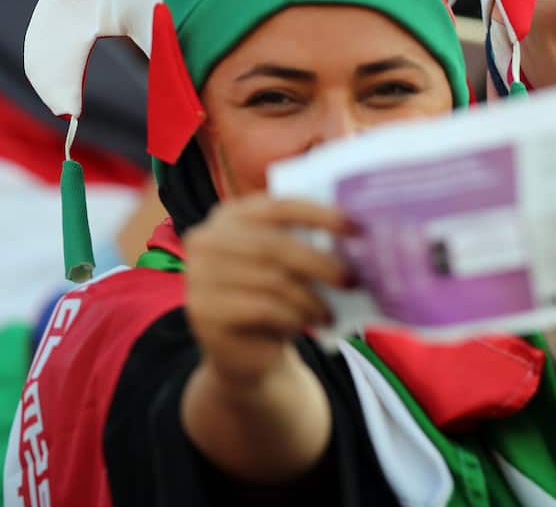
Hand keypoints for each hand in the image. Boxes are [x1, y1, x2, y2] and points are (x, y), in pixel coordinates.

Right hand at [183, 195, 348, 385]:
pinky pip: (262, 308)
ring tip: (332, 311)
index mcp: (232, 215)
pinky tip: (312, 323)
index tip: (356, 226)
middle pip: (273, 245)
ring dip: (310, 297)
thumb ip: (308, 243)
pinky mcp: (203, 310)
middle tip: (351, 279)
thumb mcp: (290, 264)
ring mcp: (200, 274)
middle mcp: (208, 239)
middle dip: (318, 262)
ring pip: (271, 279)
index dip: (320, 213)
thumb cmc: (274, 297)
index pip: (279, 206)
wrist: (245, 350)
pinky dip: (295, 315)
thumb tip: (356, 238)